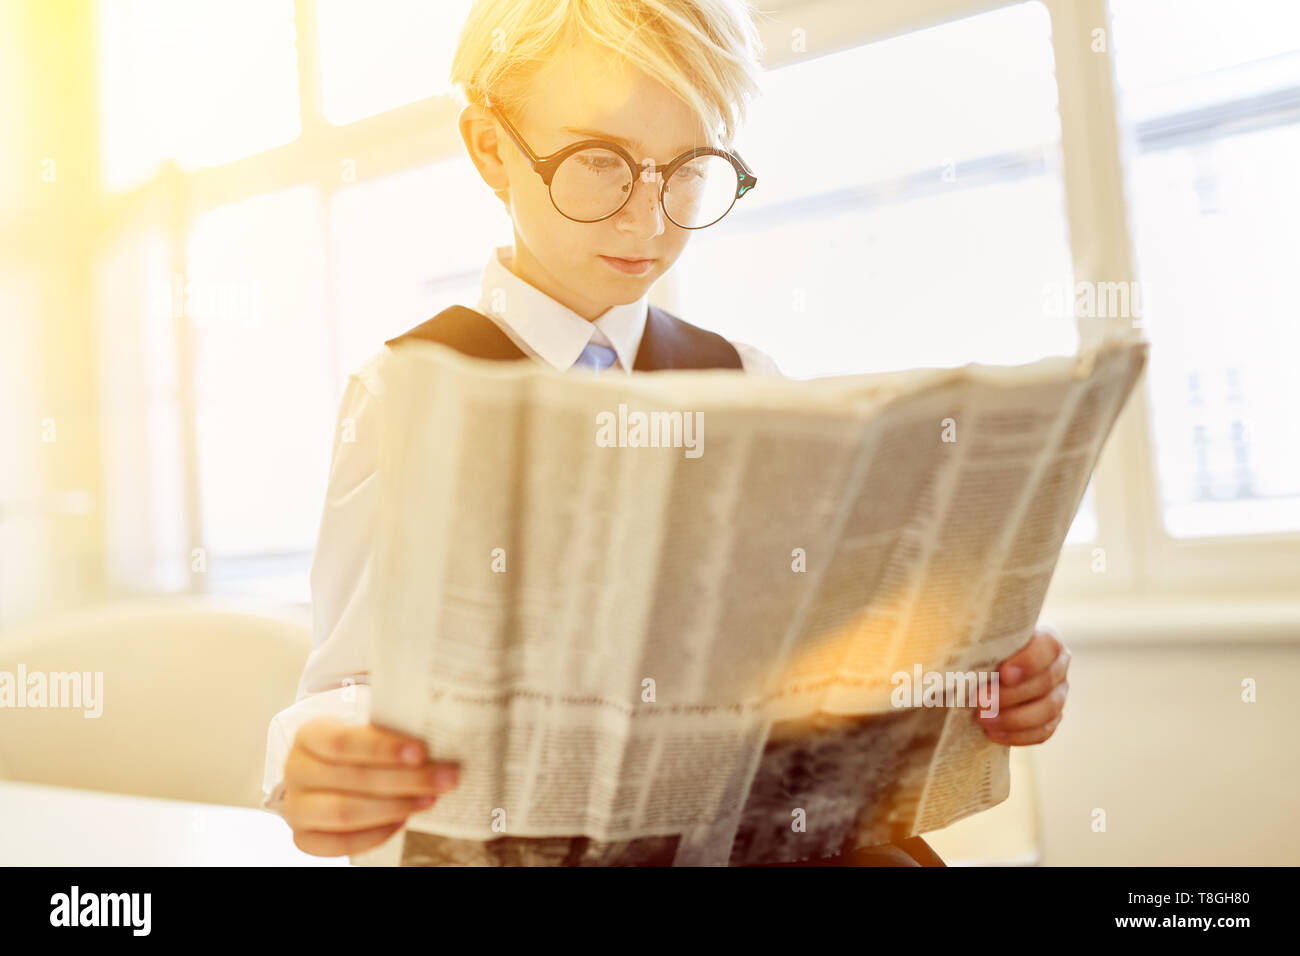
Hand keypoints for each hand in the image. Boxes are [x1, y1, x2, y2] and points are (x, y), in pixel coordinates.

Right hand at [282, 716, 459, 856]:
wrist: (335, 768)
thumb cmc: (361, 745)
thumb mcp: (370, 728)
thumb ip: (393, 732)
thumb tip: (438, 739)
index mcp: (309, 735)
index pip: (342, 742)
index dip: (382, 748)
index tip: (421, 751)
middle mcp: (296, 771)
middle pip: (351, 779)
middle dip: (405, 780)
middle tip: (446, 777)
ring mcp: (296, 808)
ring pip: (345, 813)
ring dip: (395, 806)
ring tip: (430, 798)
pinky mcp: (305, 838)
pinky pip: (341, 844)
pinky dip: (376, 833)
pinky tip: (404, 820)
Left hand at [976, 624, 1069, 745]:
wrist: (980, 670)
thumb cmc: (975, 646)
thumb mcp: (973, 637)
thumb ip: (969, 639)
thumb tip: (944, 642)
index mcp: (1043, 637)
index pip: (1048, 645)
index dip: (1029, 661)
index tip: (1003, 674)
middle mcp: (1056, 665)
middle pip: (1046, 681)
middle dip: (1011, 694)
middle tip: (979, 701)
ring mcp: (1056, 693)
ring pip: (1048, 709)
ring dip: (1014, 718)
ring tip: (982, 719)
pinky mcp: (1050, 718)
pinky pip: (1043, 731)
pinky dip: (1019, 735)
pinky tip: (993, 733)